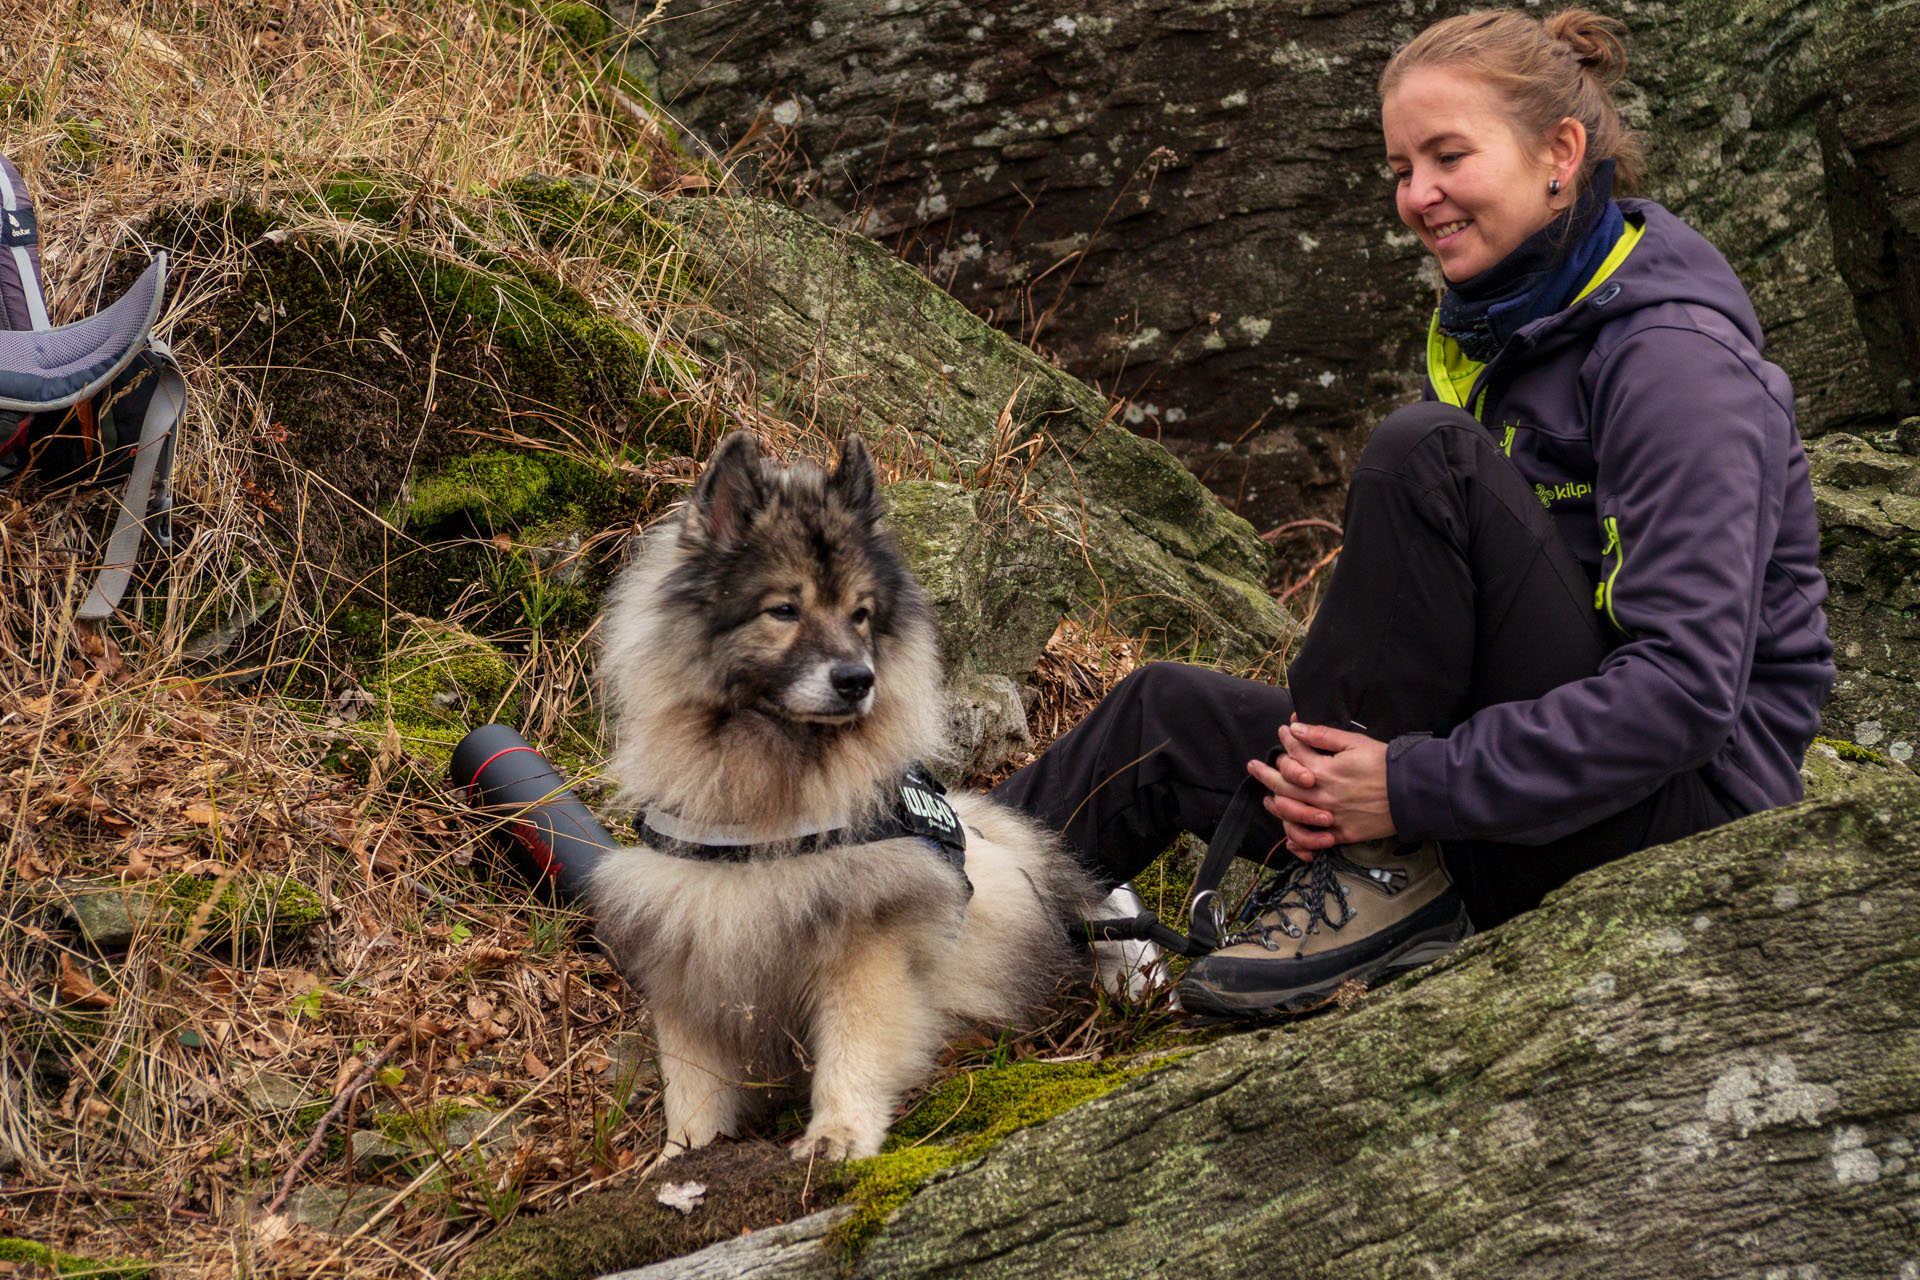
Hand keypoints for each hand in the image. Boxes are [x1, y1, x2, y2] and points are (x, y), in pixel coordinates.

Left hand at [1246, 719, 1395, 854]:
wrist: (1413, 793)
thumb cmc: (1386, 765)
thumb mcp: (1355, 742)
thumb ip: (1322, 736)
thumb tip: (1295, 728)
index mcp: (1323, 771)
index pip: (1294, 754)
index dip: (1286, 740)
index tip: (1283, 732)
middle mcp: (1321, 795)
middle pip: (1283, 785)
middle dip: (1265, 773)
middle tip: (1253, 766)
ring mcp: (1329, 817)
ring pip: (1291, 813)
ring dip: (1275, 805)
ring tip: (1266, 798)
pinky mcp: (1341, 834)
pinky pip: (1312, 840)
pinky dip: (1297, 839)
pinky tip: (1288, 834)